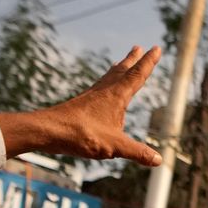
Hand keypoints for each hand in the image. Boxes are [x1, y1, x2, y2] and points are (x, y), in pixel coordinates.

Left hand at [0, 46, 162, 165]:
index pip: (138, 75)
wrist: (49, 130)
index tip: (156, 48)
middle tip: (138, 47)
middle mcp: (105, 91)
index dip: (149, 62)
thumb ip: (137, 152)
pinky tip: (102, 90)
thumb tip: (158, 160)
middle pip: (122, 71)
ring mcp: (92, 96)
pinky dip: (105, 82)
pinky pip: (99, 87)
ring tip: (122, 62)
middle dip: (132, 60)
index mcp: (117, 96)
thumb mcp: (114, 146)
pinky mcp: (82, 104)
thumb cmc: (81, 135)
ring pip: (109, 77)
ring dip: (119, 68)